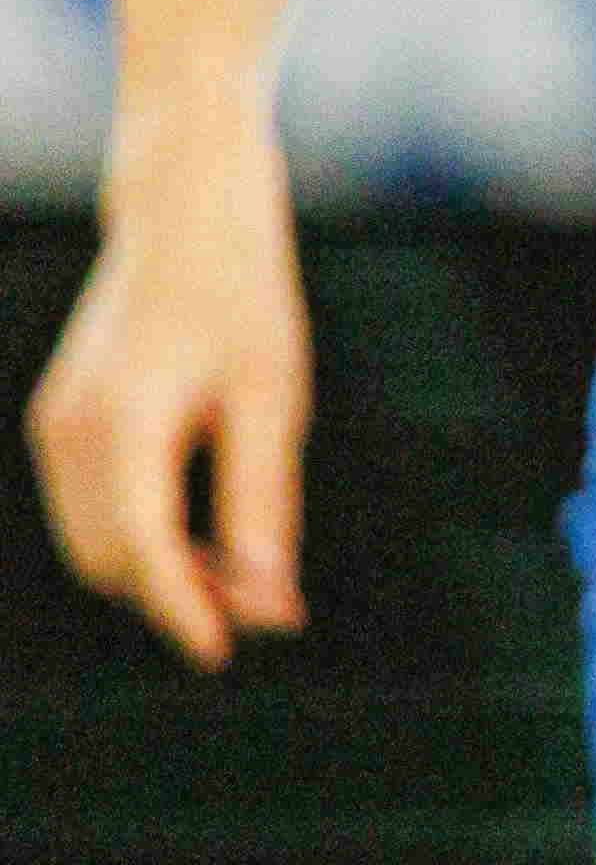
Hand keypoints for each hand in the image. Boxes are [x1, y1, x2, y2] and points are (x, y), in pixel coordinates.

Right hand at [29, 127, 310, 669]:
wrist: (186, 214)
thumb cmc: (244, 295)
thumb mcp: (273, 398)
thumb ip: (262, 502)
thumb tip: (270, 600)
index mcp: (124, 420)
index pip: (141, 550)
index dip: (182, 610)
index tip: (228, 650)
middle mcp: (70, 430)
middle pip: (110, 560)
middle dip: (176, 593)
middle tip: (265, 601)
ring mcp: (53, 426)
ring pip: (92, 543)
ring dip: (156, 570)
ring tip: (240, 564)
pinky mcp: (58, 422)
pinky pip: (89, 509)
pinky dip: (137, 535)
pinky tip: (202, 529)